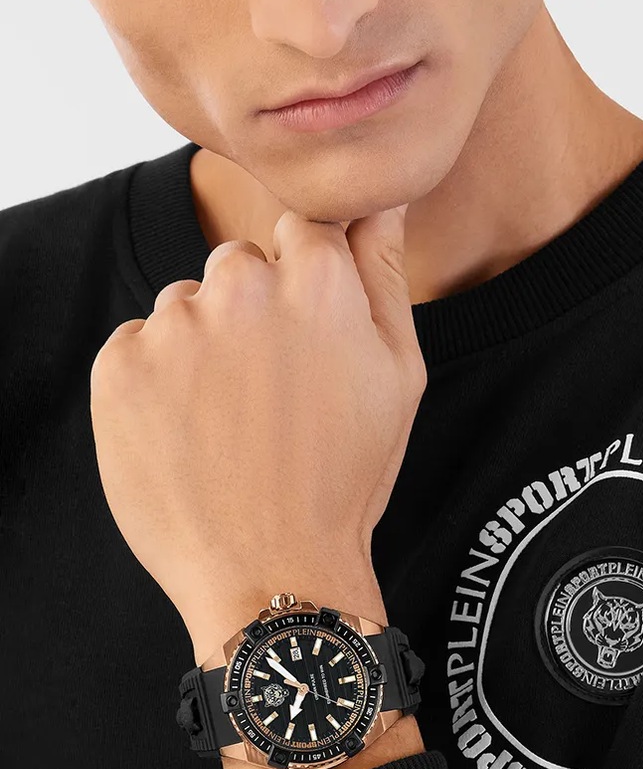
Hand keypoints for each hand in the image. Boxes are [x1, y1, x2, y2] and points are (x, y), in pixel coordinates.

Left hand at [88, 201, 425, 661]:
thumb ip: (383, 272)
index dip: (307, 287)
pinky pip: (138, 347)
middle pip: (238, 266)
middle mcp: (240, 287)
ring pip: (185, 308)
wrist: (271, 573)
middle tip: (272, 399)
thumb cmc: (344, 482)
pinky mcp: (119, 367)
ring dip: (202, 349)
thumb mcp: (398, 377)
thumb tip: (378, 196)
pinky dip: (157, 384)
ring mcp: (173, 327)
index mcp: (317, 281)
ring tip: (229, 428)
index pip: (303, 231)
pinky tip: (190, 438)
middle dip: (254, 313)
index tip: (307, 344)